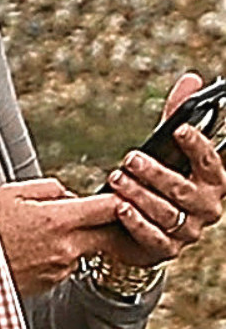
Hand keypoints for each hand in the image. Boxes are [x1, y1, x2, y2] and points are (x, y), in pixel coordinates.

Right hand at [0, 178, 121, 297]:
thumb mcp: (11, 193)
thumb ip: (49, 188)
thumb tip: (70, 195)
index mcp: (58, 219)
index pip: (110, 208)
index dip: (120, 200)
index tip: (119, 195)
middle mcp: (66, 247)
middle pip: (109, 234)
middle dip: (105, 224)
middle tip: (93, 214)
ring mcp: (60, 268)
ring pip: (84, 249)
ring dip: (74, 240)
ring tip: (37, 233)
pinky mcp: (51, 283)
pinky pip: (65, 265)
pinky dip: (56, 256)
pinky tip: (29, 250)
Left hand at [100, 71, 225, 266]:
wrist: (137, 226)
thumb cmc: (157, 180)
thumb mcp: (165, 147)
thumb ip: (176, 115)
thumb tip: (192, 78)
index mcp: (212, 181)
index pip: (211, 162)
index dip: (197, 145)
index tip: (178, 129)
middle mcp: (206, 207)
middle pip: (184, 189)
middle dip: (156, 173)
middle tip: (130, 158)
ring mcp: (188, 231)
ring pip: (166, 212)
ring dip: (139, 194)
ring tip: (116, 179)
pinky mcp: (166, 249)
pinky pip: (153, 236)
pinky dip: (135, 221)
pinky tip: (119, 208)